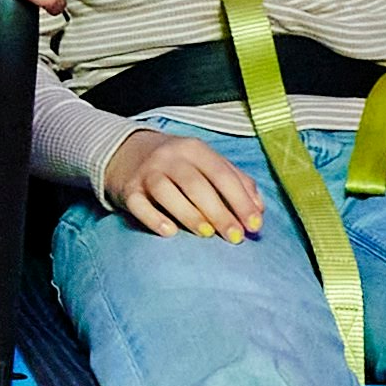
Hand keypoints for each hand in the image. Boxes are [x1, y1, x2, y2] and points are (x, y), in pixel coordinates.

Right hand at [96, 124, 270, 238]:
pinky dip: (154, 219)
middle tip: (234, 237)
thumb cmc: (177, 164)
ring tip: (206, 234)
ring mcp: (147, 173)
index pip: (222, 174)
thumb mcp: (206, 163)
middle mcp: (170, 157)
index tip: (254, 225)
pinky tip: (170, 232)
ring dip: (189, 214)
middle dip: (219, 212)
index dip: (240, 200)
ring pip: (167, 192)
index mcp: (195, 149)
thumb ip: (236, 182)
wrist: (127, 153)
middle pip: (196, 185)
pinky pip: (139, 205)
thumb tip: (259, 209)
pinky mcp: (128, 190)